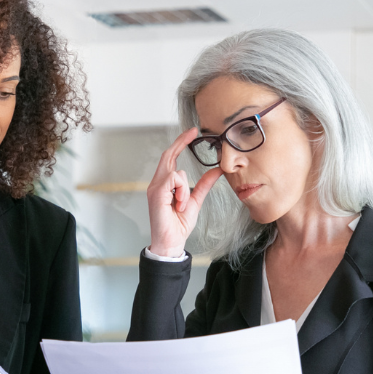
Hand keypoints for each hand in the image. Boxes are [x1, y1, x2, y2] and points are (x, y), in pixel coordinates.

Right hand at [147, 127, 222, 256]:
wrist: (171, 241)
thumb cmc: (178, 225)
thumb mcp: (196, 201)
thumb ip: (204, 184)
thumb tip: (216, 170)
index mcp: (165, 184)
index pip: (171, 158)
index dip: (180, 143)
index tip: (192, 133)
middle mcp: (157, 183)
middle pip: (167, 155)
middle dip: (180, 142)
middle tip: (193, 132)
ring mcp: (155, 188)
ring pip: (176, 171)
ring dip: (185, 188)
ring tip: (183, 204)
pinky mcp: (156, 194)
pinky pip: (173, 180)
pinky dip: (181, 192)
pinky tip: (179, 204)